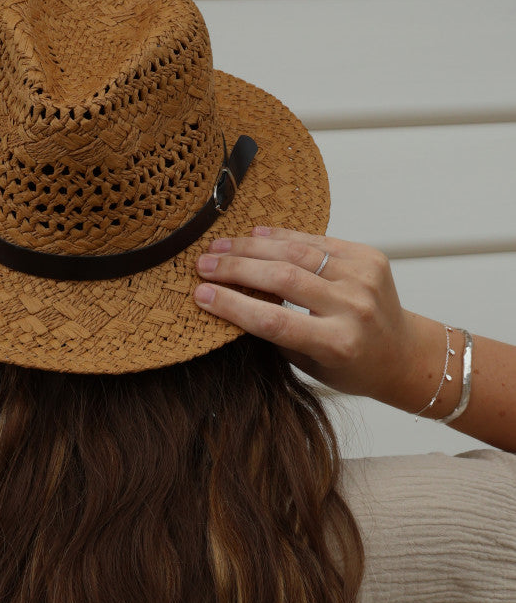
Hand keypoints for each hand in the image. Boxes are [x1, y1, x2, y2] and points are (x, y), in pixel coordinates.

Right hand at [193, 226, 431, 406]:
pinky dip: (282, 237)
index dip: (233, 305)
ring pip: (297, 253)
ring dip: (251, 248)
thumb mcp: (309, 363)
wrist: (403, 354)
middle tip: (202, 265)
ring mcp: (363, 279)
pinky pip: (316, 242)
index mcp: (337, 343)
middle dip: (235, 269)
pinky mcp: (369, 257)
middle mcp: (354, 309)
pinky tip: (254, 235)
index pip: (274, 320)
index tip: (200, 295)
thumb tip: (229, 298)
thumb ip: (276, 334)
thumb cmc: (351, 366)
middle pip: (283, 279)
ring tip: (219, 246)